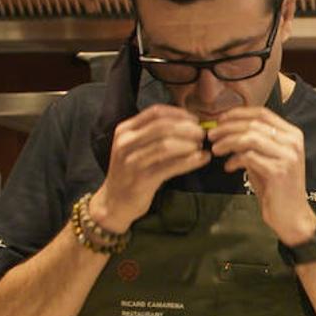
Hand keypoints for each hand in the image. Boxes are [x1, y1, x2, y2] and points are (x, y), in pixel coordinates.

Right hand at [89, 104, 208, 232]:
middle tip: (202, 134)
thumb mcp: (135, 148)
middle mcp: (125, 143)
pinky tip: (201, 160)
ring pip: (166, 145)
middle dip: (187, 128)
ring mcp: (132, 161)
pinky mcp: (141, 180)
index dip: (179, 114)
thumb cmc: (131, 173)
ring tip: (201, 148)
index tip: (195, 120)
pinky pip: (170, 166)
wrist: (114, 203)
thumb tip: (188, 123)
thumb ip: (154, 134)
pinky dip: (190, 161)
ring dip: (189, 144)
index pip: (155, 112)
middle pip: (162, 127)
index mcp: (124, 130)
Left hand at [208, 107, 315, 244]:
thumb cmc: (276, 188)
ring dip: (228, 142)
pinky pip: (249, 157)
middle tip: (211, 135)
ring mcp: (287, 155)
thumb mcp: (265, 159)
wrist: (291, 216)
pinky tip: (228, 167)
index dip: (238, 114)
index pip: (262, 113)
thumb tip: (227, 129)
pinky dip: (234, 160)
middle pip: (253, 124)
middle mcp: (293, 142)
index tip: (220, 120)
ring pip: (249, 138)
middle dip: (227, 128)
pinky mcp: (278, 170)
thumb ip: (253, 144)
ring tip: (215, 150)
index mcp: (292, 134)